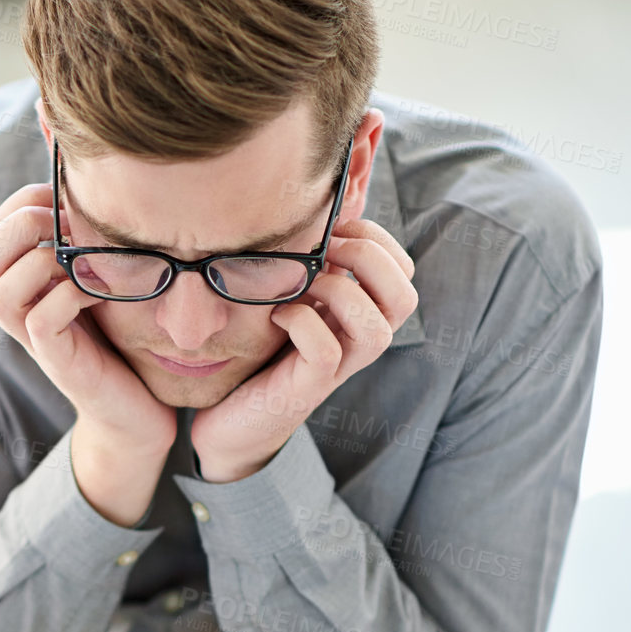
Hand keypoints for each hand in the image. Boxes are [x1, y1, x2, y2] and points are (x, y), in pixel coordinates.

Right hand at [0, 182, 176, 456]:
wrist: (138, 408)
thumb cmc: (124, 334)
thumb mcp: (104, 274)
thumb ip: (88, 238)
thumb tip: (89, 184)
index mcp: (24, 281)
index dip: (24, 203)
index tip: (68, 199)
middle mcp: (19, 308)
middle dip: (24, 228)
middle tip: (70, 227)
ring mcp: (33, 337)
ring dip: (43, 263)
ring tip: (83, 259)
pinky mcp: (56, 361)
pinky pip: (39, 320)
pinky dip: (69, 295)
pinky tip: (100, 291)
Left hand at [191, 217, 418, 482]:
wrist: (225, 420)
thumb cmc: (255, 352)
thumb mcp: (285, 297)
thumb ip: (305, 264)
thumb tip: (314, 211)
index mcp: (358, 314)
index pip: (403, 271)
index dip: (377, 239)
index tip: (333, 227)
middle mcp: (357, 342)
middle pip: (405, 297)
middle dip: (369, 259)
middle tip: (325, 249)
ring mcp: (337, 368)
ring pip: (378, 329)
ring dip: (342, 291)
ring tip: (305, 283)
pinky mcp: (308, 388)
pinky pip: (327, 351)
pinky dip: (304, 322)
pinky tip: (278, 314)